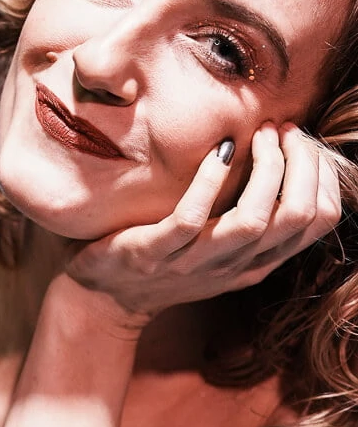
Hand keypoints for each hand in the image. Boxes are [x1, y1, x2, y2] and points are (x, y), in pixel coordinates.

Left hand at [65, 123, 341, 318]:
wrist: (104, 296)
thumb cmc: (168, 258)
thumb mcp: (221, 247)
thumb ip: (254, 217)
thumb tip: (287, 157)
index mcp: (256, 262)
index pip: (317, 221)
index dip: (322, 176)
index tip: (302, 143)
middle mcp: (232, 266)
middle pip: (294, 217)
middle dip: (300, 165)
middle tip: (283, 130)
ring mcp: (193, 262)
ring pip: (252, 221)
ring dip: (264, 170)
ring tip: (257, 135)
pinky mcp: (153, 253)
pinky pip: (189, 219)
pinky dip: (208, 181)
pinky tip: (216, 153)